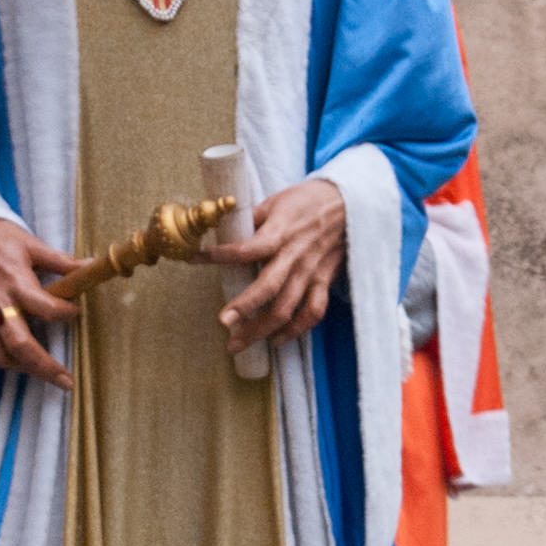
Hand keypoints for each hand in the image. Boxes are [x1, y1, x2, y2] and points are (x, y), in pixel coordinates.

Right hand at [0, 213, 77, 391]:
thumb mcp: (32, 245)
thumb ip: (61, 262)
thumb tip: (89, 265)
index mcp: (16, 282)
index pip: (48, 309)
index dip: (66, 314)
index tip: (74, 312)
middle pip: (21, 346)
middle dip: (45, 368)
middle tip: (66, 382)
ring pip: (0, 355)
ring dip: (23, 367)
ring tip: (41, 370)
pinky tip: (12, 357)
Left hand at [209, 177, 346, 351]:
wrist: (350, 203)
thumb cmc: (307, 201)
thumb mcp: (276, 202)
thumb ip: (251, 219)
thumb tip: (221, 227)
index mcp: (280, 233)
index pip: (246, 248)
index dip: (219, 256)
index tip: (194, 259)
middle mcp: (295, 256)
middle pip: (268, 289)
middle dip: (244, 308)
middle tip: (222, 323)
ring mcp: (311, 272)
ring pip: (287, 309)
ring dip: (262, 330)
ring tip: (238, 344)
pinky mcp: (324, 282)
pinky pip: (312, 313)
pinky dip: (295, 330)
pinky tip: (275, 340)